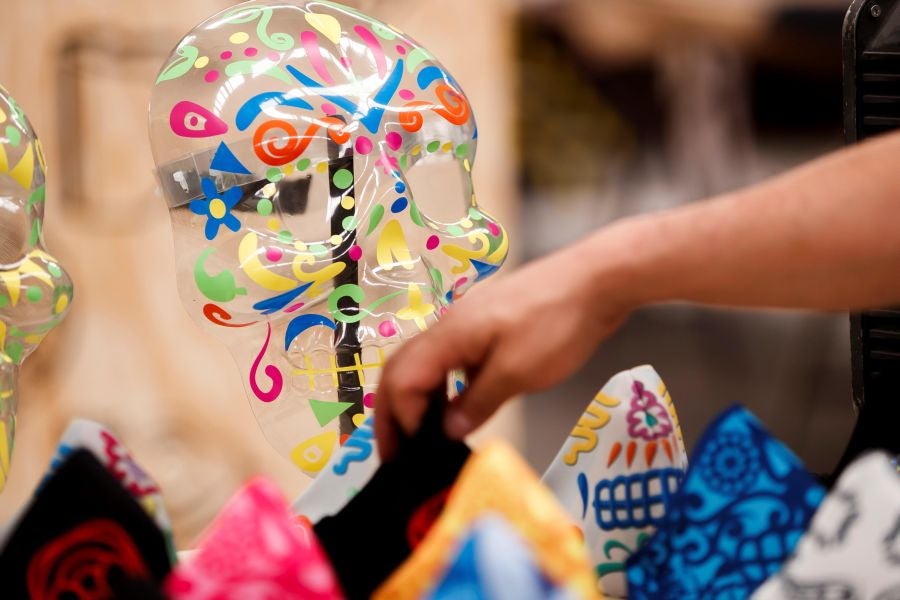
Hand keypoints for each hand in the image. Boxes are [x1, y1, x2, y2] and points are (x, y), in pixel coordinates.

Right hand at [374, 234, 633, 459]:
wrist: (595, 279)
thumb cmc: (557, 323)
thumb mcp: (518, 372)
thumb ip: (478, 402)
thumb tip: (446, 431)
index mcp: (448, 336)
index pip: (401, 380)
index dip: (400, 420)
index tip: (409, 456)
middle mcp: (448, 327)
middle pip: (401, 370)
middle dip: (391, 413)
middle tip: (392, 455)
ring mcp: (466, 325)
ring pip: (423, 365)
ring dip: (415, 400)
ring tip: (419, 439)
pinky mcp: (486, 328)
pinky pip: (448, 361)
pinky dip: (441, 388)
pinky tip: (455, 409)